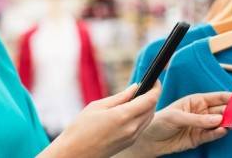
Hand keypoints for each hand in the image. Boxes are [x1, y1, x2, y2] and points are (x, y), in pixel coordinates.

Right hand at [37, 81, 160, 157]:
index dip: (156, 88)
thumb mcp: (98, 106)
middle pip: (152, 108)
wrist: (74, 153)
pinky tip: (133, 111)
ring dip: (148, 106)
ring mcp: (131, 137)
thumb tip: (135, 87)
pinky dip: (142, 116)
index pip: (150, 100)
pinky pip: (142, 126)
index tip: (155, 80)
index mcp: (123, 116)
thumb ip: (120, 97)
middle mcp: (131, 128)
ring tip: (139, 97)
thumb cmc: (80, 129)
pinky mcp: (129, 143)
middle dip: (152, 96)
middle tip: (146, 87)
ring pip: (149, 118)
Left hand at [115, 92, 231, 157]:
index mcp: (195, 101)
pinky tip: (223, 130)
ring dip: (228, 123)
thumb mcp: (177, 117)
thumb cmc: (160, 121)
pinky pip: (212, 135)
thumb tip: (217, 120)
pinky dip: (219, 133)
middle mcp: (201, 112)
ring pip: (219, 123)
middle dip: (230, 112)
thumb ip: (197, 119)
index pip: (216, 97)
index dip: (229, 97)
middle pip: (221, 111)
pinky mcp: (199, 138)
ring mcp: (201, 125)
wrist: (150, 139)